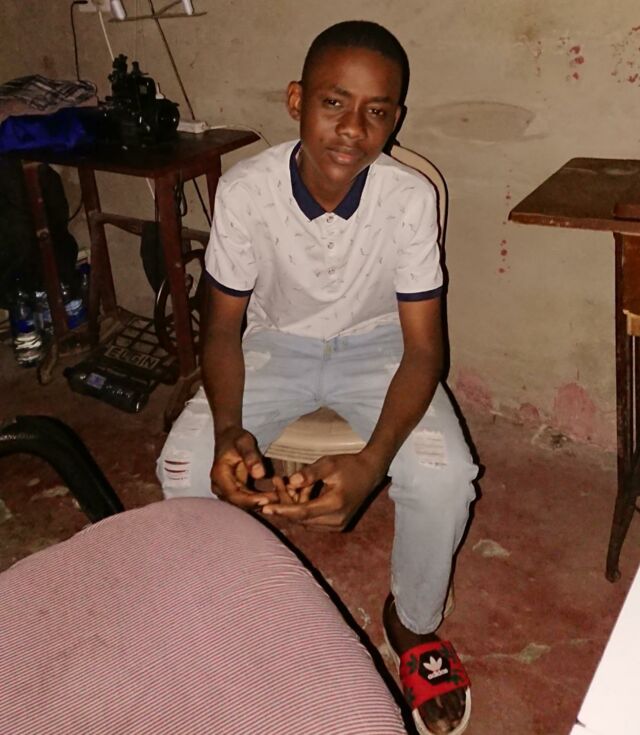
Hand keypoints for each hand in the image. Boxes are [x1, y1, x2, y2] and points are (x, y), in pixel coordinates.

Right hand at [211, 426, 278, 509]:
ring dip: (261, 503)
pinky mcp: (234, 491)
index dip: (249, 500)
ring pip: (243, 504)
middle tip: (278, 500)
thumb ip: (251, 456)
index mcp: (219, 475)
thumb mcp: (244, 442)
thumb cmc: (236, 438)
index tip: (266, 500)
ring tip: (280, 498)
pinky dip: (260, 499)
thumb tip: (260, 474)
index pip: (233, 494)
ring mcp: (226, 490)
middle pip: (239, 502)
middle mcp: (220, 486)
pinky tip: (274, 496)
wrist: (229, 438)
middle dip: (258, 503)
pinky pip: (247, 499)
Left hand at [261, 451, 385, 529]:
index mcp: (335, 504)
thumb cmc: (349, 465)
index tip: (265, 508)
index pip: (303, 512)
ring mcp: (338, 525)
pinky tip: (301, 494)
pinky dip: (304, 510)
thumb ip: (310, 473)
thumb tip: (291, 482)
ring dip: (294, 508)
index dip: (283, 510)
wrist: (370, 473)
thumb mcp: (329, 463)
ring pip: (306, 522)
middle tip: (275, 487)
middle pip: (302, 519)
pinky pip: (313, 522)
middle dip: (286, 505)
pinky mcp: (338, 526)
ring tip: (288, 487)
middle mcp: (337, 520)